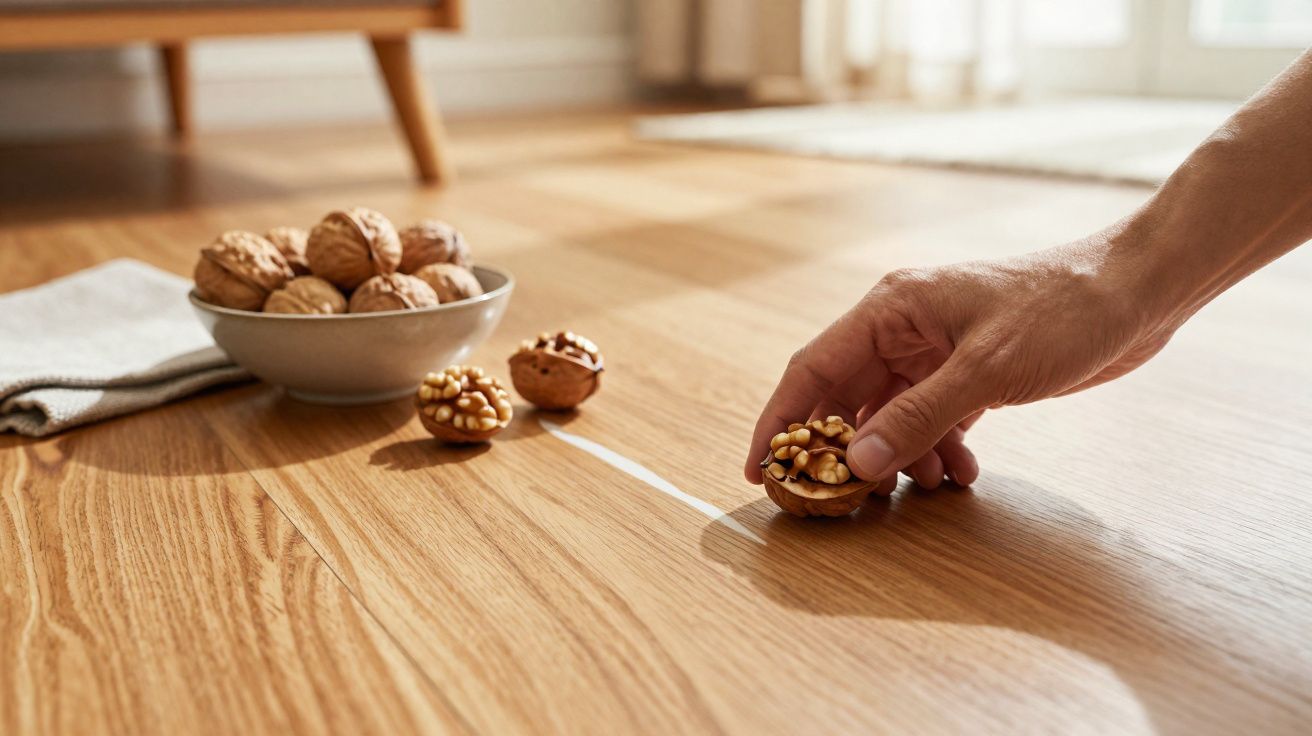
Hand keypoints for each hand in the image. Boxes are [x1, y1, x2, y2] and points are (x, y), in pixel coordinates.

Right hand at [744, 235, 1179, 487]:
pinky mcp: (969, 375)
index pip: (813, 369)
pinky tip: (959, 474)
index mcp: (891, 310)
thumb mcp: (986, 369)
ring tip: (922, 489)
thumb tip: (856, 463)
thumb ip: (918, 417)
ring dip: (899, 457)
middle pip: (847, 399)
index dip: (780, 420)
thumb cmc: (1062, 311)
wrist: (1135, 294)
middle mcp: (903, 330)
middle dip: (843, 450)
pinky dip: (936, 451)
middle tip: (838, 500)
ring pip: (890, 417)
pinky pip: (930, 421)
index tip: (760, 469)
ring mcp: (936, 353)